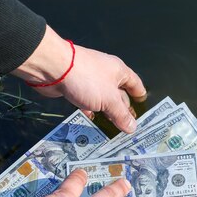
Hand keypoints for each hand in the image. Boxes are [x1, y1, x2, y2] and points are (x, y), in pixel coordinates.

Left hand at [12, 25, 146, 132]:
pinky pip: (87, 100)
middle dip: (123, 108)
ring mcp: (90, 80)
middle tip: (127, 125)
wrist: (54, 68)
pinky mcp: (76, 86)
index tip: (143, 107)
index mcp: (119, 71)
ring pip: (102, 98)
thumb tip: (133, 128)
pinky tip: (92, 120)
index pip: (135, 83)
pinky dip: (90, 110)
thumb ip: (121, 115)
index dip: (140, 95)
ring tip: (112, 127)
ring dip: (106, 111)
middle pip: (119, 93)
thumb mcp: (109, 100)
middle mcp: (106, 74)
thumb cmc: (88, 79)